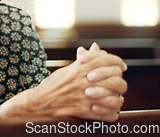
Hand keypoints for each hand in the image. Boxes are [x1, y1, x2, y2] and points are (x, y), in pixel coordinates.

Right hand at [0, 43, 126, 121]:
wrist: (40, 102)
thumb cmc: (54, 84)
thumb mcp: (69, 69)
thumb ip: (85, 59)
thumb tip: (95, 47)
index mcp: (81, 68)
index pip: (107, 60)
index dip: (117, 62)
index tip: (120, 66)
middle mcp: (85, 81)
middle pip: (116, 80)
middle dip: (119, 82)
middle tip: (116, 83)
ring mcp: (86, 97)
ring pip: (116, 99)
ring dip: (117, 99)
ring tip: (113, 98)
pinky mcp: (85, 112)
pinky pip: (109, 114)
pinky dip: (111, 113)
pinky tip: (107, 110)